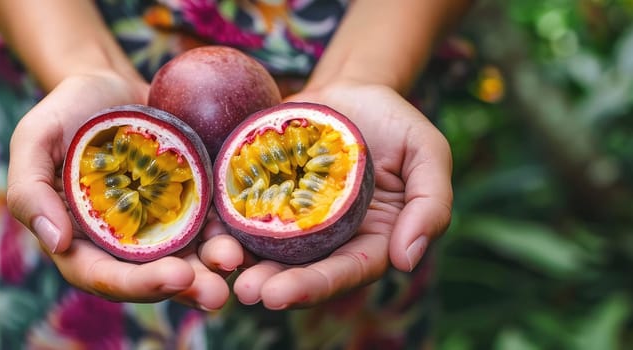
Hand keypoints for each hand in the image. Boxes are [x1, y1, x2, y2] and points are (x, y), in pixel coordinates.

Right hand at [6, 71, 230, 308]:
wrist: (109, 83)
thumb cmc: (64, 111)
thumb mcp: (33, 139)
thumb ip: (31, 189)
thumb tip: (55, 242)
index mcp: (82, 243)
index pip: (106, 277)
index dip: (139, 285)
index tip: (174, 277)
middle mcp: (124, 245)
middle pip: (154, 278)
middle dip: (187, 288)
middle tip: (218, 292)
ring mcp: (161, 227)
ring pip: (191, 258)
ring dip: (215, 268)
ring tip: (238, 263)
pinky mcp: (191, 203)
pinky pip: (214, 224)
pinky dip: (232, 231)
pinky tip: (253, 229)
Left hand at [212, 83, 452, 309]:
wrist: (352, 89)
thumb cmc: (397, 124)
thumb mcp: (429, 154)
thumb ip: (430, 206)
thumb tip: (406, 261)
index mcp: (368, 241)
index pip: (344, 272)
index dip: (315, 286)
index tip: (282, 296)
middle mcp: (325, 239)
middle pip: (298, 270)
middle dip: (272, 284)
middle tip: (246, 292)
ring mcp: (288, 218)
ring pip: (262, 249)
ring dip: (240, 261)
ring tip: (220, 266)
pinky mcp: (260, 193)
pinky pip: (236, 213)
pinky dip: (218, 223)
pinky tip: (202, 231)